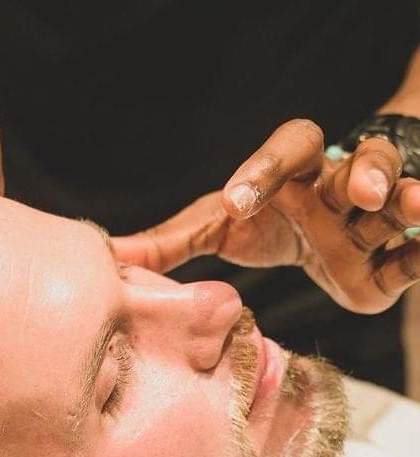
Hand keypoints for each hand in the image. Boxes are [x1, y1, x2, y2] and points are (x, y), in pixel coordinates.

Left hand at [114, 119, 419, 312]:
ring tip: (411, 205)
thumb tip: (111, 258)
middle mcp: (337, 189)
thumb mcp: (218, 226)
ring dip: (404, 200)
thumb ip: (172, 242)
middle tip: (357, 193)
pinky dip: (417, 251)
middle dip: (363, 171)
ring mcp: (369, 223)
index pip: (288, 149)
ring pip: (396, 198)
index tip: (237, 200)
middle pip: (359, 163)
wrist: (325, 236)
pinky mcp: (389, 262)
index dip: (266, 167)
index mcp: (293, 175)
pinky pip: (411, 253)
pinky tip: (416, 250)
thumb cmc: (267, 220)